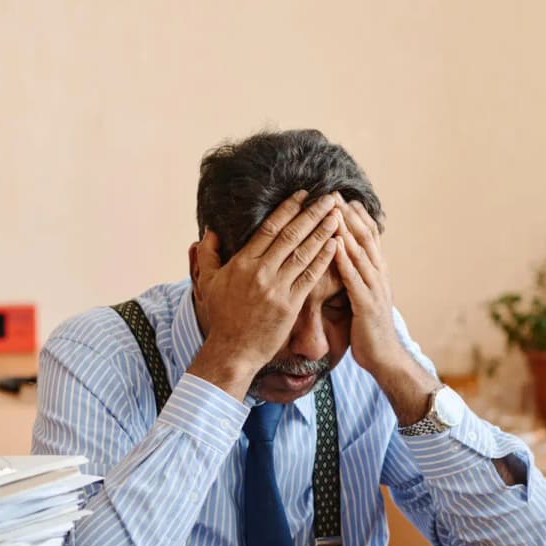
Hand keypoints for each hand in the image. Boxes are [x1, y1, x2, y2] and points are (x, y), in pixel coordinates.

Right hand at [189, 191, 341, 399]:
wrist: (233, 351)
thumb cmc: (222, 317)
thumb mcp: (208, 283)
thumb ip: (208, 254)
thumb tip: (209, 230)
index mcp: (242, 262)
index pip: (269, 228)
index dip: (287, 209)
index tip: (302, 195)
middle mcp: (261, 272)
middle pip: (291, 235)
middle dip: (312, 214)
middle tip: (329, 197)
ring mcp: (277, 288)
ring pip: (304, 253)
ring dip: (323, 232)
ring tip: (337, 215)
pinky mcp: (291, 305)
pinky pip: (310, 277)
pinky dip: (324, 259)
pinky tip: (336, 245)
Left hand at [333, 197, 438, 424]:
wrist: (386, 358)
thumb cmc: (369, 330)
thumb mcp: (363, 297)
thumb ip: (356, 278)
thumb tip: (343, 261)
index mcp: (376, 273)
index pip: (367, 237)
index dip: (355, 216)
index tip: (340, 196)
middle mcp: (378, 275)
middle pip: (365, 237)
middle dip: (349, 214)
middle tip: (334, 193)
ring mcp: (374, 289)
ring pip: (361, 253)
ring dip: (347, 230)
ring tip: (333, 209)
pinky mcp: (367, 305)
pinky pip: (354, 278)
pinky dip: (345, 259)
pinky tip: (335, 245)